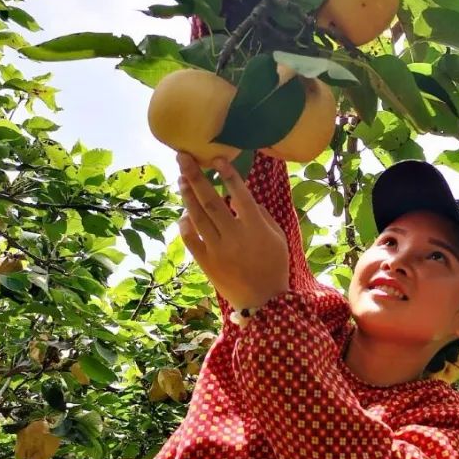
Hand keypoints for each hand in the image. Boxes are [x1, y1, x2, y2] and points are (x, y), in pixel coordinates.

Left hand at [177, 152, 290, 312]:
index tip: (216, 159)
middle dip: (195, 177)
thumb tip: (241, 196)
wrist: (263, 301)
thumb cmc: (275, 266)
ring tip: (181, 178)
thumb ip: (262, 215)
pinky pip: (190, 239)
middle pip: (210, 201)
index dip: (227, 175)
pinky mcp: (206, 262)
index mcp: (256, 228)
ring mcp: (218, 249)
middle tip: (183, 157)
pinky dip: (185, 225)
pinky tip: (184, 214)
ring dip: (187, 195)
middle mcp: (234, 235)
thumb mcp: (278, 238)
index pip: (239, 194)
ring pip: (197, 217)